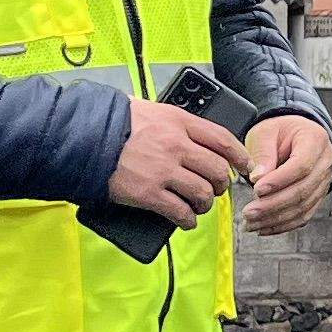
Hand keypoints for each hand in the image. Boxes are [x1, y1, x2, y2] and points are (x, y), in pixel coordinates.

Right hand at [109, 98, 248, 227]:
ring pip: (203, 193)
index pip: (223, 140)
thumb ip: (177, 124)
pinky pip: (180, 212)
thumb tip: (199, 138)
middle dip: (221, 184)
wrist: (86, 138)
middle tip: (215, 189)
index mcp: (179, 122)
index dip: (239, 157)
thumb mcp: (153, 111)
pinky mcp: (149, 193)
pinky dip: (187, 220)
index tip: (244, 167)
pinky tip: (185, 220)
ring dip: (205, 204)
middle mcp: (176, 145)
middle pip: (218, 170)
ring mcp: (163, 171)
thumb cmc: (117, 123)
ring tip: (198, 206)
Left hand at [241, 112, 331, 232]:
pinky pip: (304, 215)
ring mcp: (325, 181)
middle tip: (248, 213)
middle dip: (274, 205)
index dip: (280, 181)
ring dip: (276, 219)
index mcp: (315, 139)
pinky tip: (263, 228)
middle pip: (303, 190)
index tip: (256, 190)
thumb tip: (258, 179)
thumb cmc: (277, 132)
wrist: (293, 135)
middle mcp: (326, 161)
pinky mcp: (319, 196)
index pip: (302, 165)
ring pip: (304, 207)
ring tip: (250, 224)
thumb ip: (263, 155)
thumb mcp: (265, 133)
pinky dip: (283, 224)